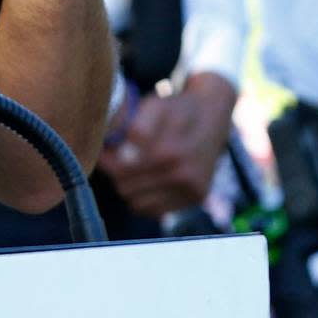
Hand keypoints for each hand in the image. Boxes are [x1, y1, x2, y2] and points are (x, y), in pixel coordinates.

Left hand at [99, 71, 236, 217]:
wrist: (214, 115)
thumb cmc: (177, 109)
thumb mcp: (154, 106)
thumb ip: (136, 128)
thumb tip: (122, 156)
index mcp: (168, 151)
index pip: (121, 169)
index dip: (106, 159)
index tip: (103, 150)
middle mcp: (182, 173)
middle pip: (126, 186)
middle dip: (115, 172)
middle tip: (113, 158)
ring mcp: (191, 188)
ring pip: (136, 201)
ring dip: (128, 186)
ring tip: (130, 167)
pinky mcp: (196, 198)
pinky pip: (154, 210)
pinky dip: (144, 198)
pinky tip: (146, 179)